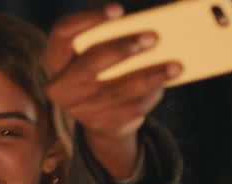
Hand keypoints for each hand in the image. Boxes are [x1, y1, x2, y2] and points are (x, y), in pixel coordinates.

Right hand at [46, 3, 179, 178]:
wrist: (102, 116)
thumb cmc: (105, 70)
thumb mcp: (101, 51)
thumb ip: (114, 36)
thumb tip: (149, 22)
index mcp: (56, 58)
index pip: (63, 33)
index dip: (88, 19)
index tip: (118, 10)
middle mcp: (60, 86)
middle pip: (89, 64)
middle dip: (122, 49)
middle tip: (152, 37)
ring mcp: (77, 109)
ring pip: (116, 90)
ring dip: (148, 76)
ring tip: (175, 65)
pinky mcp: (98, 124)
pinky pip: (127, 109)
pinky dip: (149, 95)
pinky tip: (166, 84)